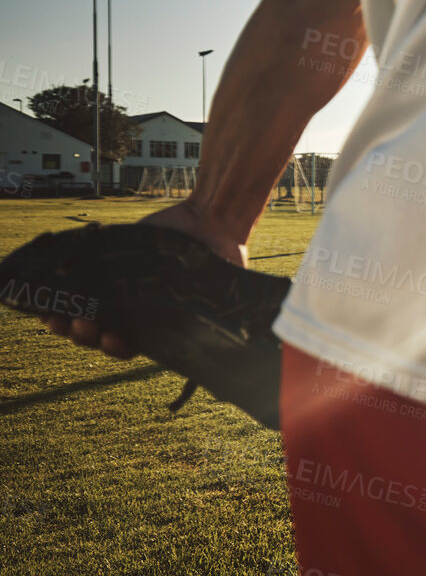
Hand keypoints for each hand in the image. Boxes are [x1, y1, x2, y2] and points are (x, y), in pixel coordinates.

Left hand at [41, 199, 247, 358]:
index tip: (110, 339)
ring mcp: (116, 287)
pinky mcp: (104, 263)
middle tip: (78, 326)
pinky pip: (76, 280)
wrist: (211, 219)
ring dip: (66, 320)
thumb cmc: (221, 258)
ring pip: (83, 311)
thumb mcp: (220, 295)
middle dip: (85, 335)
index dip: (114, 347)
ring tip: (55, 318)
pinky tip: (46, 292)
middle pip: (100, 333)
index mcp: (157, 323)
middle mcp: (133, 308)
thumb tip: (229, 356)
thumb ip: (216, 320)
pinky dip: (60, 288)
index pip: (130, 345)